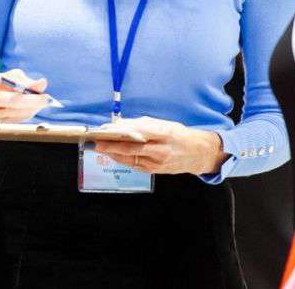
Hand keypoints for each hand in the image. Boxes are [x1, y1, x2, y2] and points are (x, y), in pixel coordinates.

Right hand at [0, 69, 50, 125]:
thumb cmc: (0, 85)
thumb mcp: (8, 76)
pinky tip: (36, 108)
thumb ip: (23, 79)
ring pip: (13, 112)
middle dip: (30, 99)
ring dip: (33, 107)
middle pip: (7, 99)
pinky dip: (27, 113)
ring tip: (46, 102)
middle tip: (47, 98)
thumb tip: (42, 83)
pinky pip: (15, 120)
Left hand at [94, 116, 226, 175]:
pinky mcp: (153, 171)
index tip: (105, 129)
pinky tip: (113, 154)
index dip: (120, 132)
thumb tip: (122, 124)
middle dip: (110, 146)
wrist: (198, 154)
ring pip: (129, 159)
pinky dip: (122, 159)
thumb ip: (144, 124)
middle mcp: (160, 150)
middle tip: (95, 143)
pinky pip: (134, 164)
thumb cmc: (181, 136)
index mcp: (164, 134)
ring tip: (99, 147)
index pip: (138, 132)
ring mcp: (156, 163)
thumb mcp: (166, 124)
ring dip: (112, 154)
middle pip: (131, 149)